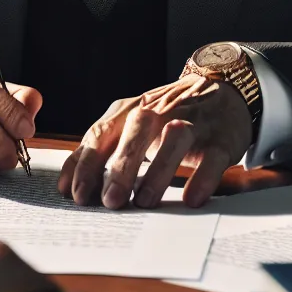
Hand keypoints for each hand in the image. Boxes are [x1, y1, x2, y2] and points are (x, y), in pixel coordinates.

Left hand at [59, 74, 251, 209]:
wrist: (224, 89)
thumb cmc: (168, 115)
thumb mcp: (132, 123)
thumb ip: (103, 149)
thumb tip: (68, 185)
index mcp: (132, 109)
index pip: (103, 132)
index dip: (87, 162)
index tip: (75, 193)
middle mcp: (161, 110)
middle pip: (136, 131)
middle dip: (120, 167)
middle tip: (109, 201)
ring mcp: (194, 122)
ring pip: (174, 139)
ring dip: (158, 171)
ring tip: (144, 202)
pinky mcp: (222, 137)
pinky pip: (213, 156)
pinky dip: (202, 178)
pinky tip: (191, 199)